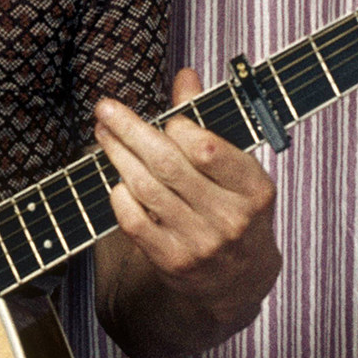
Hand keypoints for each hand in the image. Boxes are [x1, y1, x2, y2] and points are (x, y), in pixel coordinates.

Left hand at [94, 68, 281, 318]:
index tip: (165, 118)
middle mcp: (229, 218)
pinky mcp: (172, 263)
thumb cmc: (236, 209)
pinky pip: (134, 223)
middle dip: (131, 131)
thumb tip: (185, 76)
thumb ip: (209, 123)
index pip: (207, 149)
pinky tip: (115, 179)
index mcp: (254, 189)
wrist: (238, 280)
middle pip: (168, 165)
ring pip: (147, 190)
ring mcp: (200, 244)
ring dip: (118, 157)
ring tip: (103, 135)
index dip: (179, 127)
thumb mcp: (237, 169)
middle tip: (106, 109)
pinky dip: (120, 196)